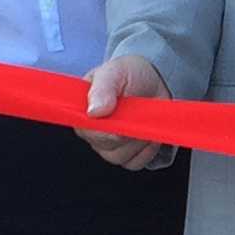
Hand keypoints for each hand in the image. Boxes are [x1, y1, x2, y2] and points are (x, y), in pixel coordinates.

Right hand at [83, 54, 176, 170]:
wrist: (152, 79)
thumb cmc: (129, 74)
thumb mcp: (115, 71)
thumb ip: (103, 88)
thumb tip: (94, 112)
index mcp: (83, 112)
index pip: (87, 133)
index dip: (105, 131)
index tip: (122, 120)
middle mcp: (93, 132)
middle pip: (106, 149)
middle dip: (128, 133)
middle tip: (138, 114)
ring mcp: (110, 145)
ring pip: (121, 158)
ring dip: (138, 141)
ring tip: (145, 120)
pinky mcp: (128, 152)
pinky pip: (135, 163)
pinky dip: (146, 151)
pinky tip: (150, 133)